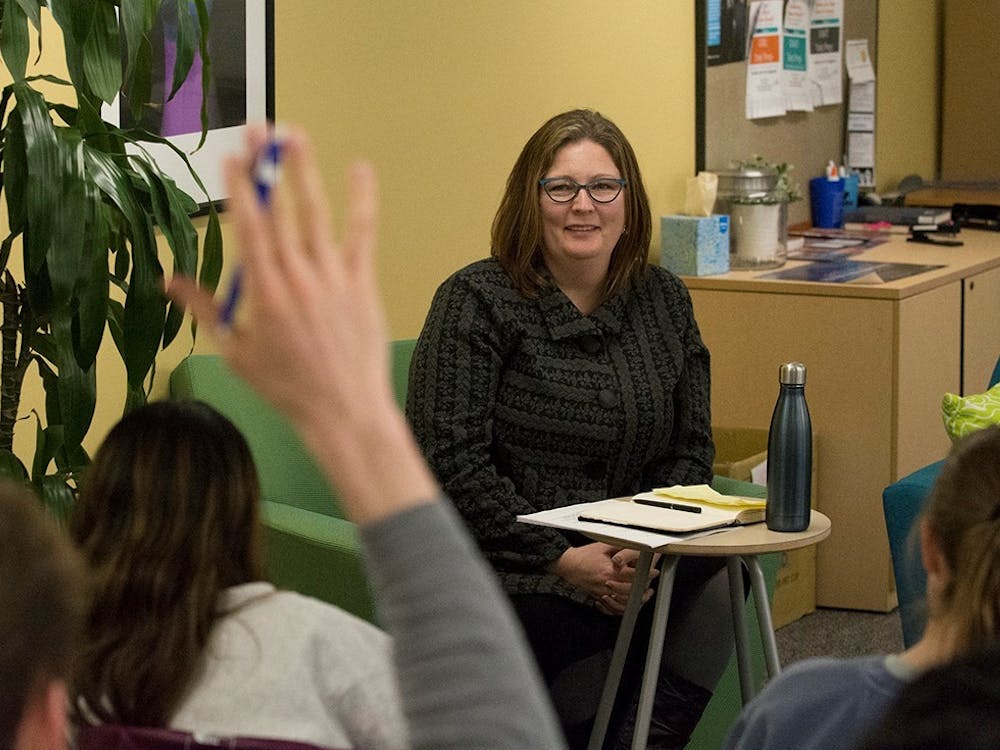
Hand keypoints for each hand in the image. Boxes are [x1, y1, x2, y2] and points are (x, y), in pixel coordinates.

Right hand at [167, 124, 436, 523]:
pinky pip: (363, 235)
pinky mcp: (362, 283)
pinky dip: (362, 202)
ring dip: (305, 174)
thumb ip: (204, 310)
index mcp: (264, 292)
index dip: (238, 189)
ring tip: (296, 137)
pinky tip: (361, 170)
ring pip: (317, 216)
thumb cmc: (285, 385)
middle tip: (258, 130)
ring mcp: (332, 277)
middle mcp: (297, 277)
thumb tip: (167, 280)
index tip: (230, 157)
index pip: (248, 229)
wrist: (342, 409)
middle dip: (266, 169)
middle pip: (279, 212)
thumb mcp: (236, 352)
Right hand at [547, 544, 657, 615]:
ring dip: (634, 601)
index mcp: (609, 571)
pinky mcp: (598, 597)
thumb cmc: (585, 555)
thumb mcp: (603, 547)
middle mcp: (606, 584)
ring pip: (623, 603)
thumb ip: (620, 547)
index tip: (653, 572)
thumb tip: (635, 545)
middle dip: (642, 589)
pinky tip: (628, 604)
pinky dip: (621, 608)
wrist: (568, 565)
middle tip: (649, 585)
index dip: (645, 575)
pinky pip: (612, 608)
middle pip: (630, 592)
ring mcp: (602, 593)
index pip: (633, 576)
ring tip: (643, 595)